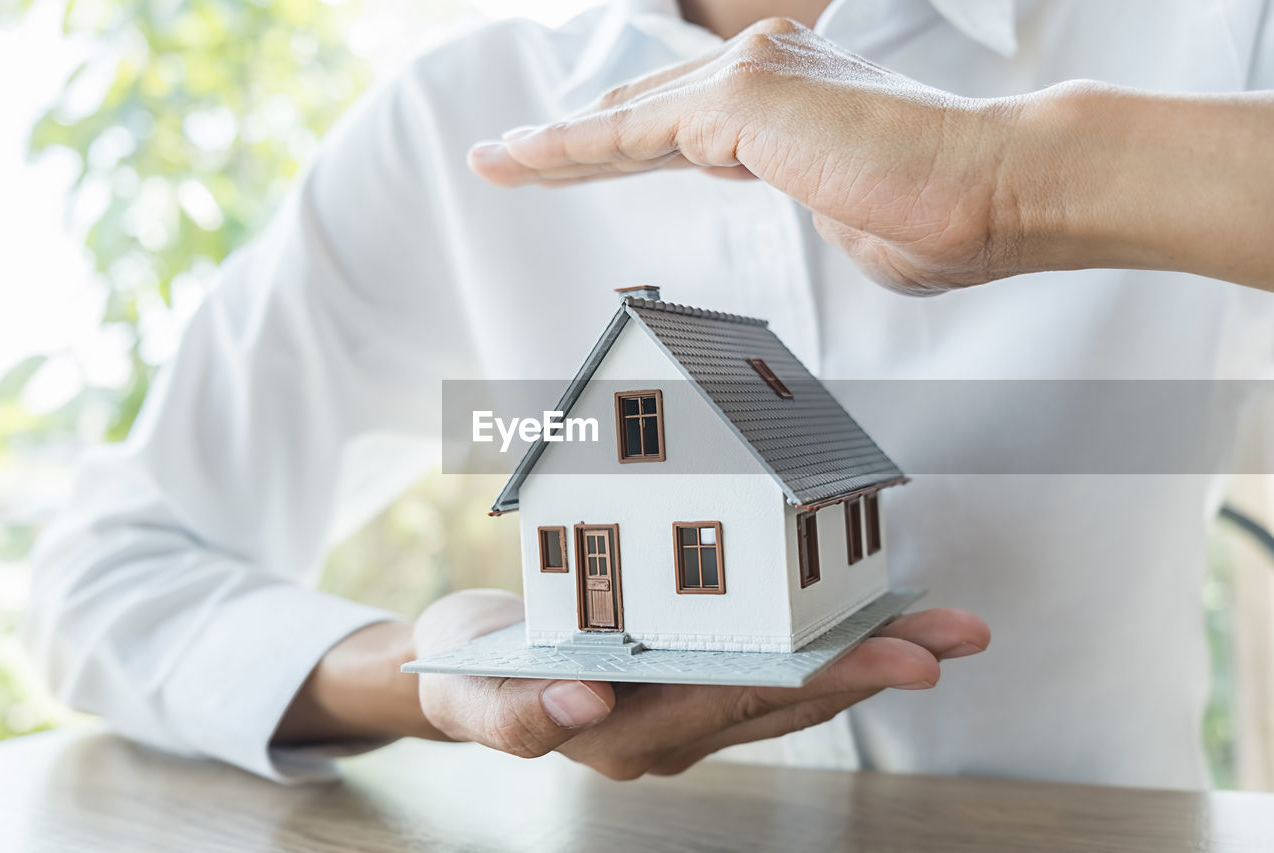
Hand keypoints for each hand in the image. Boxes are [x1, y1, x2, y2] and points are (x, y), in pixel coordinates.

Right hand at [414, 589, 987, 778]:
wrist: (470, 669)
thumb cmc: (468, 672)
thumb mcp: (465, 693)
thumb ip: (512, 715)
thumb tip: (582, 701)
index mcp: (619, 734)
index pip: (720, 705)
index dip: (796, 682)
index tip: (866, 661)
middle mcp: (668, 734)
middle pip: (775, 699)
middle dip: (861, 669)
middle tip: (940, 643)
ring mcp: (686, 714)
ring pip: (788, 688)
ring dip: (866, 659)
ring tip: (948, 632)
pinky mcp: (695, 683)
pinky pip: (772, 669)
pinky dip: (829, 644)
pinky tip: (883, 620)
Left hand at [467, 17, 1022, 294]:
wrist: (999, 193)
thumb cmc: (944, 219)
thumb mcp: (855, 222)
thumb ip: (815, 209)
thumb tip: (817, 215)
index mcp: (787, 107)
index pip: (683, 130)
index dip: (621, 149)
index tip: (575, 164)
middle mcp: (762, 74)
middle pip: (640, 116)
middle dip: (569, 144)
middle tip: (506, 160)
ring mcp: (749, 77)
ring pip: (626, 121)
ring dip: (555, 146)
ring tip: (496, 163)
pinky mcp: (741, 96)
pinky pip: (633, 135)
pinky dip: (576, 151)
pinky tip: (525, 161)